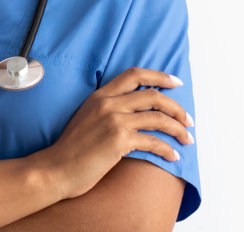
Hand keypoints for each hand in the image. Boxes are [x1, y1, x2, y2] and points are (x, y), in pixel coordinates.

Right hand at [30, 67, 193, 199]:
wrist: (54, 170)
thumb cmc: (71, 151)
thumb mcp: (86, 119)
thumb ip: (106, 111)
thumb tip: (134, 114)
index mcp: (100, 96)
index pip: (135, 74)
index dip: (160, 76)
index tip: (176, 83)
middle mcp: (108, 103)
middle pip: (154, 95)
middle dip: (177, 107)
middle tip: (188, 120)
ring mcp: (114, 121)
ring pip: (158, 117)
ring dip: (178, 128)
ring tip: (187, 139)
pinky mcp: (118, 140)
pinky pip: (153, 141)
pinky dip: (167, 148)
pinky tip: (173, 155)